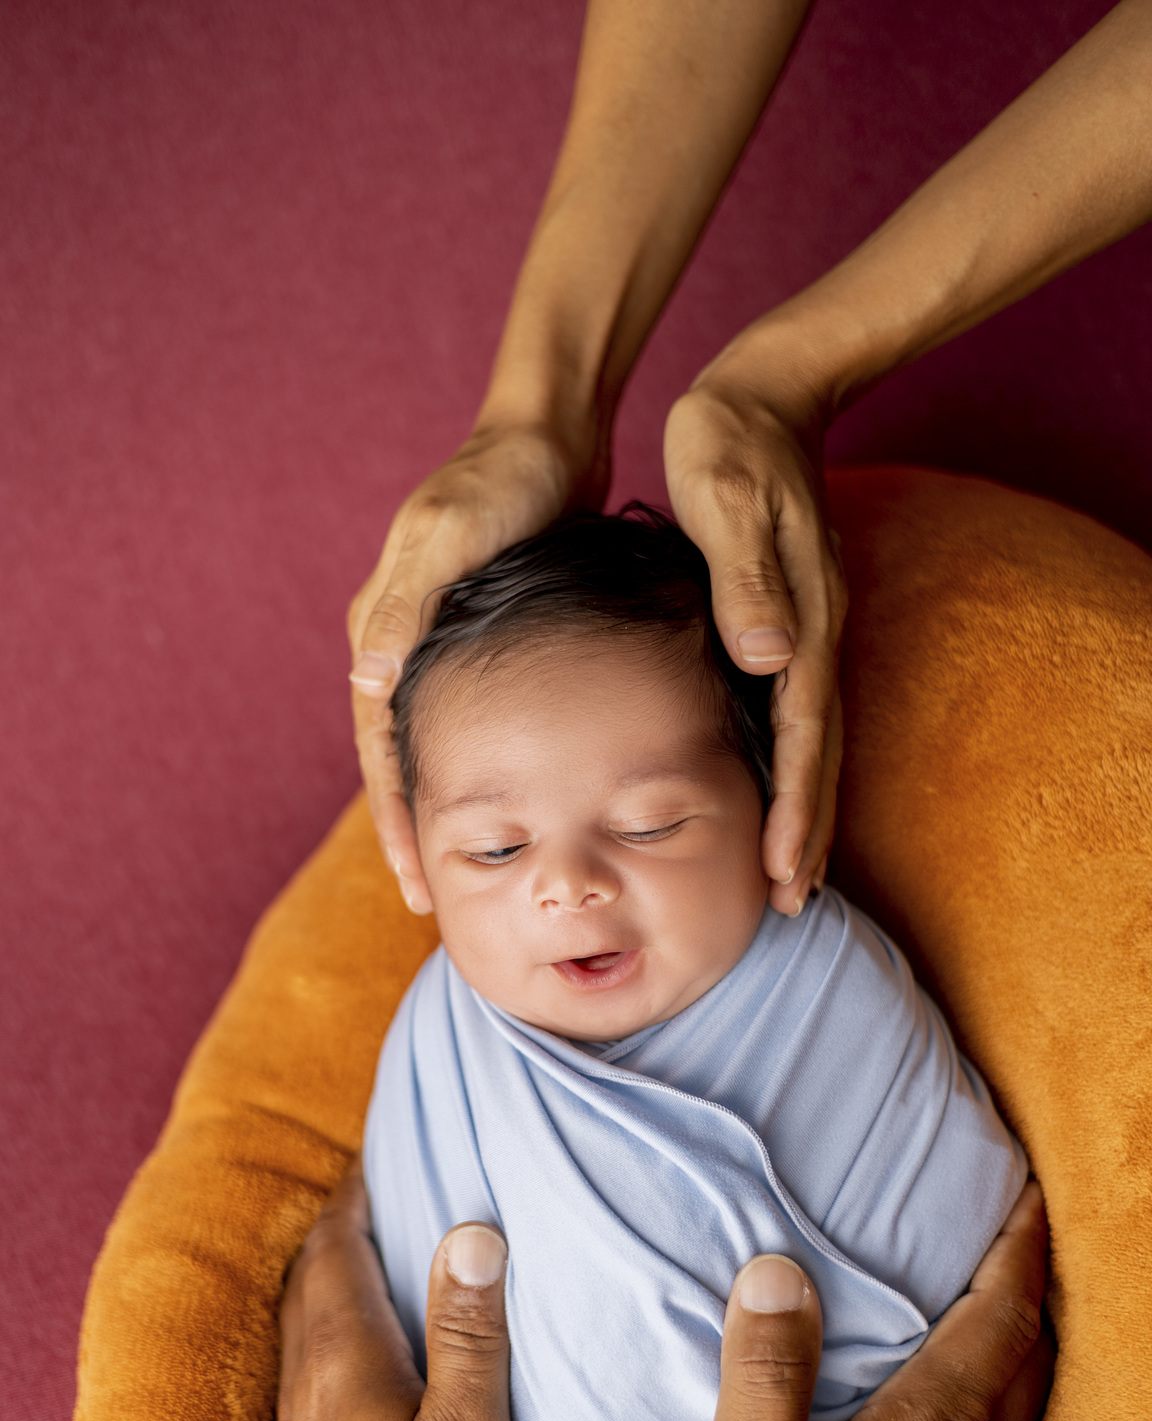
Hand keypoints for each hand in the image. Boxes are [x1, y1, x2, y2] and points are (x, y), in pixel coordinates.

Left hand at [215, 1168, 515, 1420]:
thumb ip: (469, 1338)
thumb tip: (471, 1230)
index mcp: (345, 1360)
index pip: (340, 1242)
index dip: (365, 1185)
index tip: (400, 1139)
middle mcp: (309, 1379)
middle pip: (319, 1269)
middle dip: (355, 1215)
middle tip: (405, 1175)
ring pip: (312, 1313)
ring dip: (346, 1265)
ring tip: (397, 1240)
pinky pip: (316, 1355)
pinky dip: (344, 1316)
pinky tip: (381, 1338)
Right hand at [348, 416, 602, 910]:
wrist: (550, 431)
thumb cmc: (503, 480)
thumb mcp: (451, 535)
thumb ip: (407, 604)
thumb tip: (365, 681)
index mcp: (381, 628)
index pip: (378, 747)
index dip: (395, 818)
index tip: (414, 881)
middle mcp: (399, 642)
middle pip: (399, 759)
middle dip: (412, 829)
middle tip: (431, 900)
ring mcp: (439, 643)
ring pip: (435, 746)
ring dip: (448, 803)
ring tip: (468, 867)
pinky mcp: (483, 639)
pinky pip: (473, 720)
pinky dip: (481, 765)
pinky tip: (510, 801)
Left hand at [663, 375, 845, 916]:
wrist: (764, 391)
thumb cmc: (732, 442)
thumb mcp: (730, 498)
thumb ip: (747, 578)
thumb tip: (768, 659)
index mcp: (800, 616)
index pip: (803, 732)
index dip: (798, 805)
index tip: (787, 869)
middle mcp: (813, 631)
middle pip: (818, 750)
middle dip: (808, 830)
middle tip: (793, 901)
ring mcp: (806, 628)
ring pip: (811, 738)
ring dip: (803, 806)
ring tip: (789, 869)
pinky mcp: (788, 620)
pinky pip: (794, 712)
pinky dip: (788, 763)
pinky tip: (770, 790)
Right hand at [680, 1180, 1052, 1420]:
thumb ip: (766, 1374)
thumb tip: (777, 1269)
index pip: (1003, 1312)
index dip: (1017, 1241)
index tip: (1020, 1181)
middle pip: (1030, 1348)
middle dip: (1026, 1275)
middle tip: (1006, 1219)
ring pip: (1021, 1397)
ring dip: (1017, 1332)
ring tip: (984, 1291)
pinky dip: (997, 1389)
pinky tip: (953, 1402)